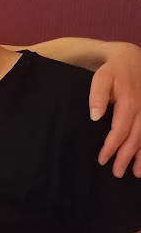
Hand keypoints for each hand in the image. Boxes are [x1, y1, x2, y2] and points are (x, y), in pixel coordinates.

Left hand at [89, 42, 140, 176]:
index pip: (120, 130)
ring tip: (137, 174)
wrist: (131, 58)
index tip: (102, 160)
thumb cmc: (113, 71)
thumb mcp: (102, 78)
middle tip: (117, 173)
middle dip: (127, 157)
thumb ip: (97, 96)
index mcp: (129, 102)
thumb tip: (95, 117)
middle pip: (136, 137)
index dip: (111, 147)